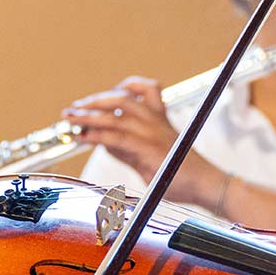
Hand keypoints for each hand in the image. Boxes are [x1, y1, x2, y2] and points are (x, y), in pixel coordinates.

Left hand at [64, 77, 222, 203]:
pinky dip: (94, 135)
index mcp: (161, 118)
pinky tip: (82, 137)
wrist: (206, 186)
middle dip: (93, 101)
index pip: (143, 88)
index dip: (120, 88)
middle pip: (121, 97)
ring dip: (87, 115)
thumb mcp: (148, 159)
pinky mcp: (148, 148)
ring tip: (68, 119)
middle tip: (73, 109)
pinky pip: (115, 136)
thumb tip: (104, 144)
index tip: (98, 97)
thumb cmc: (181, 176)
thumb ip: (127, 149)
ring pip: (114, 115)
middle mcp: (156, 121)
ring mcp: (152, 133)